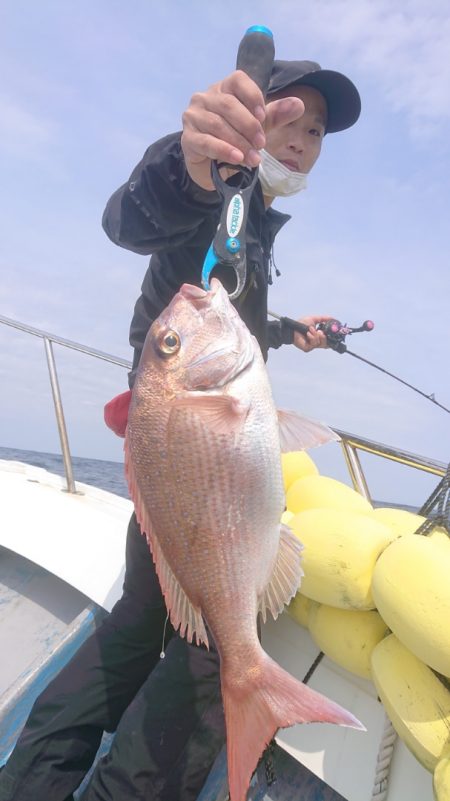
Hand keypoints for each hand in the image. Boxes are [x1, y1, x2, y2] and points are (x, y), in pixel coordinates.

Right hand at [181, 70, 303, 189]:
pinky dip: (224, 150)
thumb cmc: (235, 139)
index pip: (238, 80)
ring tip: (254, 159)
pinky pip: (206, 142)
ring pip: (218, 125)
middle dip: (249, 126)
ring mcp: (193, 117)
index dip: (252, 96)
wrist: (212, 167)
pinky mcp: (188, 138)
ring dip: (239, 143)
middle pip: (228, 105)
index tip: (263, 117)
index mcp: (224, 88)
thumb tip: (299, 105)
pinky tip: (237, 159)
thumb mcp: (258, 127)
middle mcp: (205, 97)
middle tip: (262, 144)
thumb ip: (275, 115)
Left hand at [293, 315, 332, 351]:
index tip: (334, 333)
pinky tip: (307, 334)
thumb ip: (324, 318)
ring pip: (320, 343)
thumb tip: (333, 318)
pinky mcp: (307, 349)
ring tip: (310, 330)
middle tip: (320, 331)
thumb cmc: (301, 324)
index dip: (332, 339)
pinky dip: (312, 337)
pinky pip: (314, 344)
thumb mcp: (314, 319)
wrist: (292, 328)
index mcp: (318, 337)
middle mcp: (316, 343)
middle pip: (326, 344)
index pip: (328, 341)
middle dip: (324, 337)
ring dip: (316, 335)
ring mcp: (312, 346)